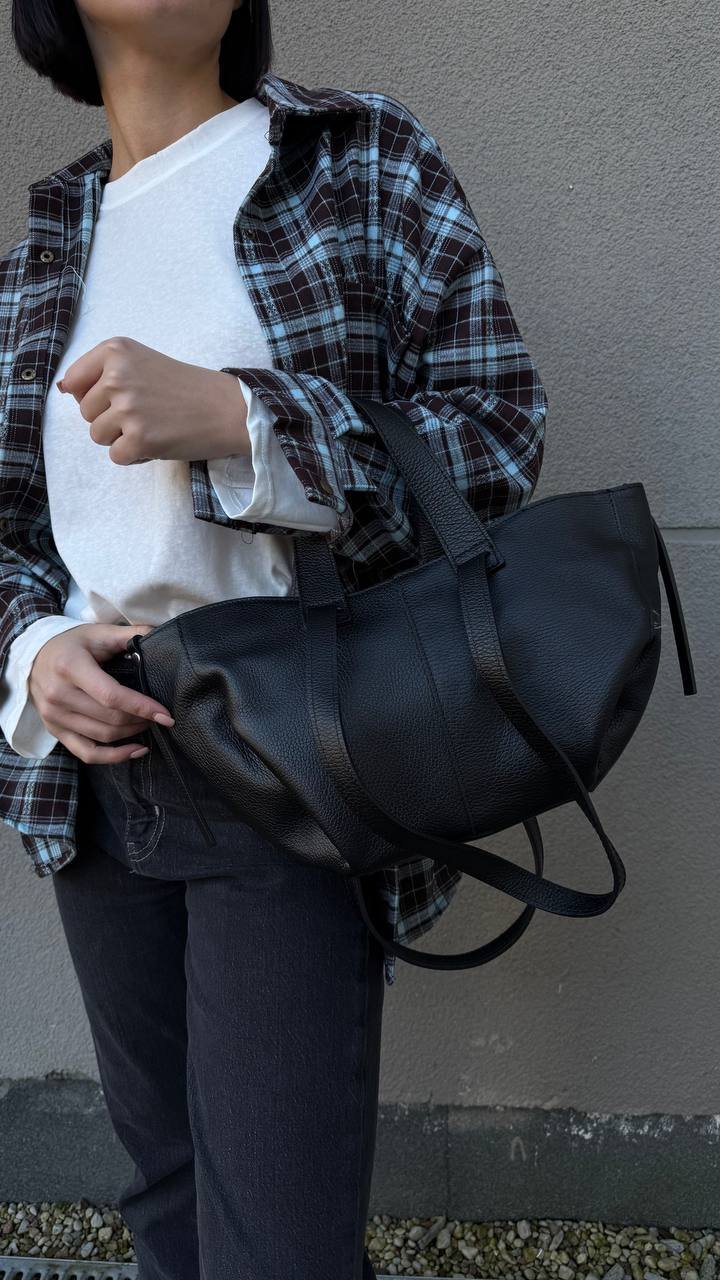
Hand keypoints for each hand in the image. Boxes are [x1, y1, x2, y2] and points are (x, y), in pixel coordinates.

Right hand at [29, 623, 175, 763]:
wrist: (33, 656)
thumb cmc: (71, 644)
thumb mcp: (97, 632)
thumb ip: (129, 634)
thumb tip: (162, 634)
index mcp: (70, 667)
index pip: (111, 696)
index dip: (142, 707)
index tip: (165, 715)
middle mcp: (58, 695)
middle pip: (110, 718)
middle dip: (141, 719)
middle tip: (158, 715)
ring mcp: (54, 716)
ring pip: (103, 736)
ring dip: (132, 733)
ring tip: (147, 723)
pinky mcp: (55, 730)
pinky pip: (87, 753)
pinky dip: (114, 757)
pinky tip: (135, 750)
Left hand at [56, 336, 249, 465]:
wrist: (226, 408)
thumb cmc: (185, 387)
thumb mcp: (140, 362)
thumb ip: (102, 372)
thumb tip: (62, 389)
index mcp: (116, 351)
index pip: (73, 382)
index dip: (93, 397)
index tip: (120, 397)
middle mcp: (118, 376)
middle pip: (86, 413)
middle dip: (110, 419)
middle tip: (145, 412)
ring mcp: (128, 408)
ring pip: (98, 436)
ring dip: (121, 438)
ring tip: (152, 426)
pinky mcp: (140, 439)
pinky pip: (117, 456)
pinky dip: (135, 455)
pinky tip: (158, 441)